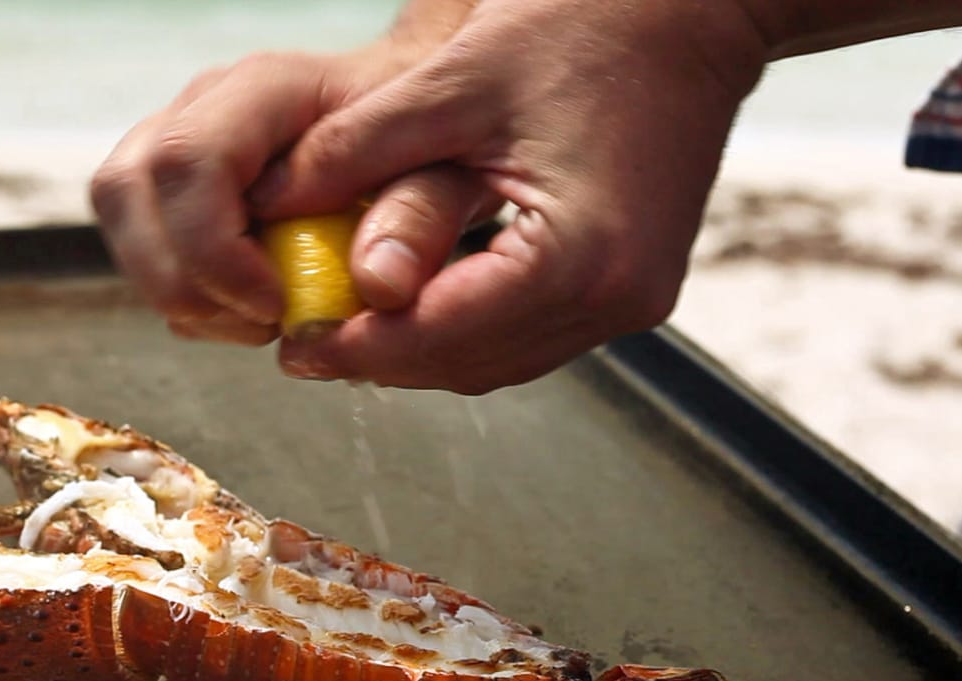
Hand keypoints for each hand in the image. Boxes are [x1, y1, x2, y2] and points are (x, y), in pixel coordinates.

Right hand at [90, 5, 480, 344]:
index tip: (276, 306)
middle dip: (183, 282)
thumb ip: (419, 213)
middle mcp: (205, 107)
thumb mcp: (447, 168)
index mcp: (266, 89)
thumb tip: (376, 283)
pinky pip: (142, 247)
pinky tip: (249, 309)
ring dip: (179, 295)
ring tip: (261, 320)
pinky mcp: (174, 190)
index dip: (214, 251)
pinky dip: (187, 298)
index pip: (188, 160)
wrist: (418, 120)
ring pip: (122, 220)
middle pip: (127, 189)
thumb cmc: (432, 137)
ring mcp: (178, 143)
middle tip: (263, 322)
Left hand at [93, 0, 768, 392]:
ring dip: (421, 351)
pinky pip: (530, 334)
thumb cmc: (587, 26)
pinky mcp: (630, 288)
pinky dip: (466, 329)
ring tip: (347, 326)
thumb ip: (355, 152)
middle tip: (306, 342)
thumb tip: (267, 203)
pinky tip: (416, 304)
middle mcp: (614, 298)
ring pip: (497, 362)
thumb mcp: (451, 82)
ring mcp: (630, 301)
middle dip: (380, 358)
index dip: (356, 347)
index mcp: (577, 255)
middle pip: (468, 364)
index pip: (442, 335)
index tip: (294, 345)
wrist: (693, 12)